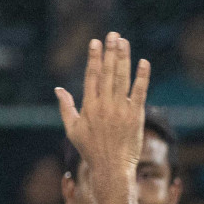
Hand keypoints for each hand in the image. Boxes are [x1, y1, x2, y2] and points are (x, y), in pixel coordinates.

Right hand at [54, 33, 149, 183]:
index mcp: (89, 106)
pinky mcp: (136, 117)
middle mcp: (104, 105)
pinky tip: (144, 63)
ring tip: (125, 42)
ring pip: (122, 79)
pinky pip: (140, 93)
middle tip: (113, 35)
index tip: (96, 42)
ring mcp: (121, 110)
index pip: (92, 75)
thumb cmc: (90, 151)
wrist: (111, 169)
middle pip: (108, 72)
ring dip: (124, 58)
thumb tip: (58, 89)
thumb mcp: (72, 129)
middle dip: (110, 52)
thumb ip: (65, 107)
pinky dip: (142, 77)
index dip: (94, 57)